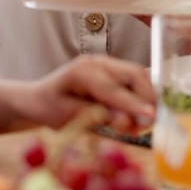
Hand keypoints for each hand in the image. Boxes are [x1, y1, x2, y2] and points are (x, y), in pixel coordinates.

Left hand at [18, 55, 154, 133]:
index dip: (134, 103)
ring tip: (138, 126)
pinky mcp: (113, 71)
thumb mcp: (68, 117)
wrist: (39, 98)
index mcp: (82, 72)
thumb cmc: (50, 108)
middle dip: (147, 100)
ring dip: (145, 100)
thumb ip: (97, 116)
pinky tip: (135, 116)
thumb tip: (126, 120)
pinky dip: (140, 98)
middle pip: (134, 75)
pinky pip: (134, 82)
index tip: (151, 117)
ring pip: (138, 77)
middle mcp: (97, 62)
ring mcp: (106, 64)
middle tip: (146, 126)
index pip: (114, 88)